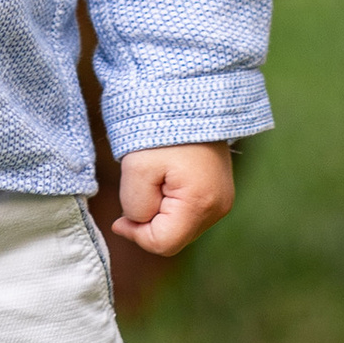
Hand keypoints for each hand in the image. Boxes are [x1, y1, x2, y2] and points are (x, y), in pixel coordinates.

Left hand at [113, 142, 234, 254]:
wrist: (190, 98)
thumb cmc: (162, 130)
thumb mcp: (136, 169)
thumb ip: (135, 206)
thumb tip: (138, 223)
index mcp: (200, 203)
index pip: (162, 244)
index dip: (136, 234)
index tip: (120, 216)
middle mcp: (218, 208)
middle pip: (173, 239)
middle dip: (149, 222)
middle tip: (140, 189)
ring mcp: (223, 200)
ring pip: (180, 228)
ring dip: (160, 213)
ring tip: (156, 179)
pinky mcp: (220, 192)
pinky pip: (189, 214)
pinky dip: (171, 205)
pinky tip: (166, 181)